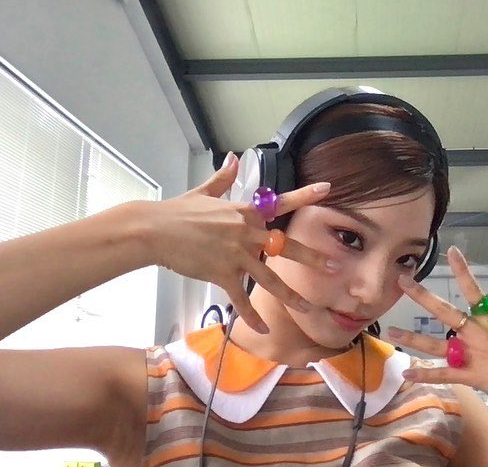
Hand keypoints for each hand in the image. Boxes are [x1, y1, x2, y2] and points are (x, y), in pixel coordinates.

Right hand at [144, 153, 337, 333]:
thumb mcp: (204, 192)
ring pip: (269, 278)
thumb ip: (223, 178)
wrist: (153, 230)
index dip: (305, 195)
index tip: (327, 190)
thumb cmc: (178, 211)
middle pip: (285, 246)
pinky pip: (241, 299)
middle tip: (334, 266)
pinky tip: (263, 329)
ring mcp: (235, 254)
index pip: (281, 202)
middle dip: (311, 258)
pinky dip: (252, 316)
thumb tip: (234, 159)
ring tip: (307, 307)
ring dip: (290, 295)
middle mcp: (246, 232)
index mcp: (245, 211)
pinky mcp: (221, 274)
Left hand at [388, 246, 487, 413]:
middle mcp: (478, 333)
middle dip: (421, 295)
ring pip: (436, 345)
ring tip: (391, 333)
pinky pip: (444, 374)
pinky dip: (425, 375)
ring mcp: (473, 356)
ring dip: (412, 339)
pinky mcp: (473, 377)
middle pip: (445, 311)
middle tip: (402, 281)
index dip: (462, 269)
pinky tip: (407, 372)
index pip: (474, 288)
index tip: (451, 250)